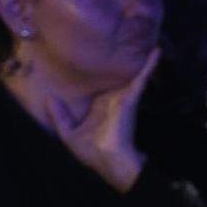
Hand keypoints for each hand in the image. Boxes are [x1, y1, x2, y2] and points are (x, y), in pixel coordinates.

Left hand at [53, 48, 155, 192]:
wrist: (109, 160)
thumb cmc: (90, 151)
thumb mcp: (69, 134)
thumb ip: (60, 116)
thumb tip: (49, 98)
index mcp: (99, 107)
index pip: (99, 90)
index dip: (98, 79)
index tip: (95, 64)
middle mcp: (113, 100)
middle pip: (119, 81)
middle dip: (124, 67)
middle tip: (125, 48)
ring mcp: (123, 98)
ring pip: (134, 76)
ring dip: (145, 63)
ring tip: (152, 46)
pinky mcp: (130, 97)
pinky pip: (142, 78)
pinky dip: (150, 65)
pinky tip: (157, 51)